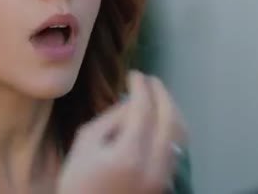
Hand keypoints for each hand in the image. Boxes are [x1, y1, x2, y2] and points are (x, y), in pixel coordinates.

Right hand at [57, 71, 185, 193]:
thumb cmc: (77, 183)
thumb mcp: (85, 144)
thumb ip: (110, 119)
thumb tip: (131, 102)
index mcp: (130, 154)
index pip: (144, 110)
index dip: (141, 87)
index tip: (134, 74)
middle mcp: (154, 165)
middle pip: (170, 120)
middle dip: (162, 94)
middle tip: (150, 80)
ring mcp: (163, 176)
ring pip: (179, 135)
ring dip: (171, 110)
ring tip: (157, 96)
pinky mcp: (165, 183)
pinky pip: (176, 147)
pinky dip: (171, 127)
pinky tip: (160, 120)